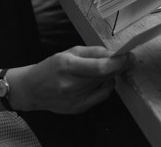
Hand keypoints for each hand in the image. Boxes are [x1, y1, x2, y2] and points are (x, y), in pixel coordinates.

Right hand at [11, 46, 132, 113]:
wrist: (33, 89)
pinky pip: (101, 96)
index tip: (127, 56)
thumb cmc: (50, 68)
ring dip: (110, 75)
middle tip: (125, 59)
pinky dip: (106, 86)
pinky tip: (103, 80)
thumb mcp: (69, 52)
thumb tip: (114, 53)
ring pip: (104, 84)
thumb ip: (93, 52)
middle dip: (117, 66)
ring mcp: (75, 99)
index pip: (99, 67)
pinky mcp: (79, 108)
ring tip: (107, 67)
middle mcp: (70, 85)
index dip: (117, 62)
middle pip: (104, 76)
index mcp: (66, 66)